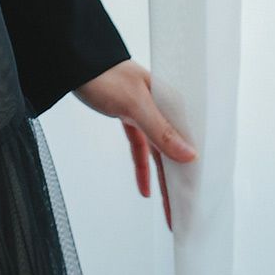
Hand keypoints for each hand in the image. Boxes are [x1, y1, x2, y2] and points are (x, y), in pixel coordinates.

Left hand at [72, 59, 198, 233]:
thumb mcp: (134, 105)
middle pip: (175, 152)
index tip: (201, 196)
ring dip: (162, 181)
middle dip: (181, 184)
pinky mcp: (129, 116)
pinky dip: (142, 168)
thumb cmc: (103, 74)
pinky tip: (145, 189)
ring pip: (158, 155)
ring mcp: (145, 113)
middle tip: (187, 214)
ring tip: (171, 211)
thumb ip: (161, 131)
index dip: (196, 169)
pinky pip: (141, 148)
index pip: (191, 141)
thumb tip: (191, 156)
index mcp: (170, 101)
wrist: (72, 60)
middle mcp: (162, 108)